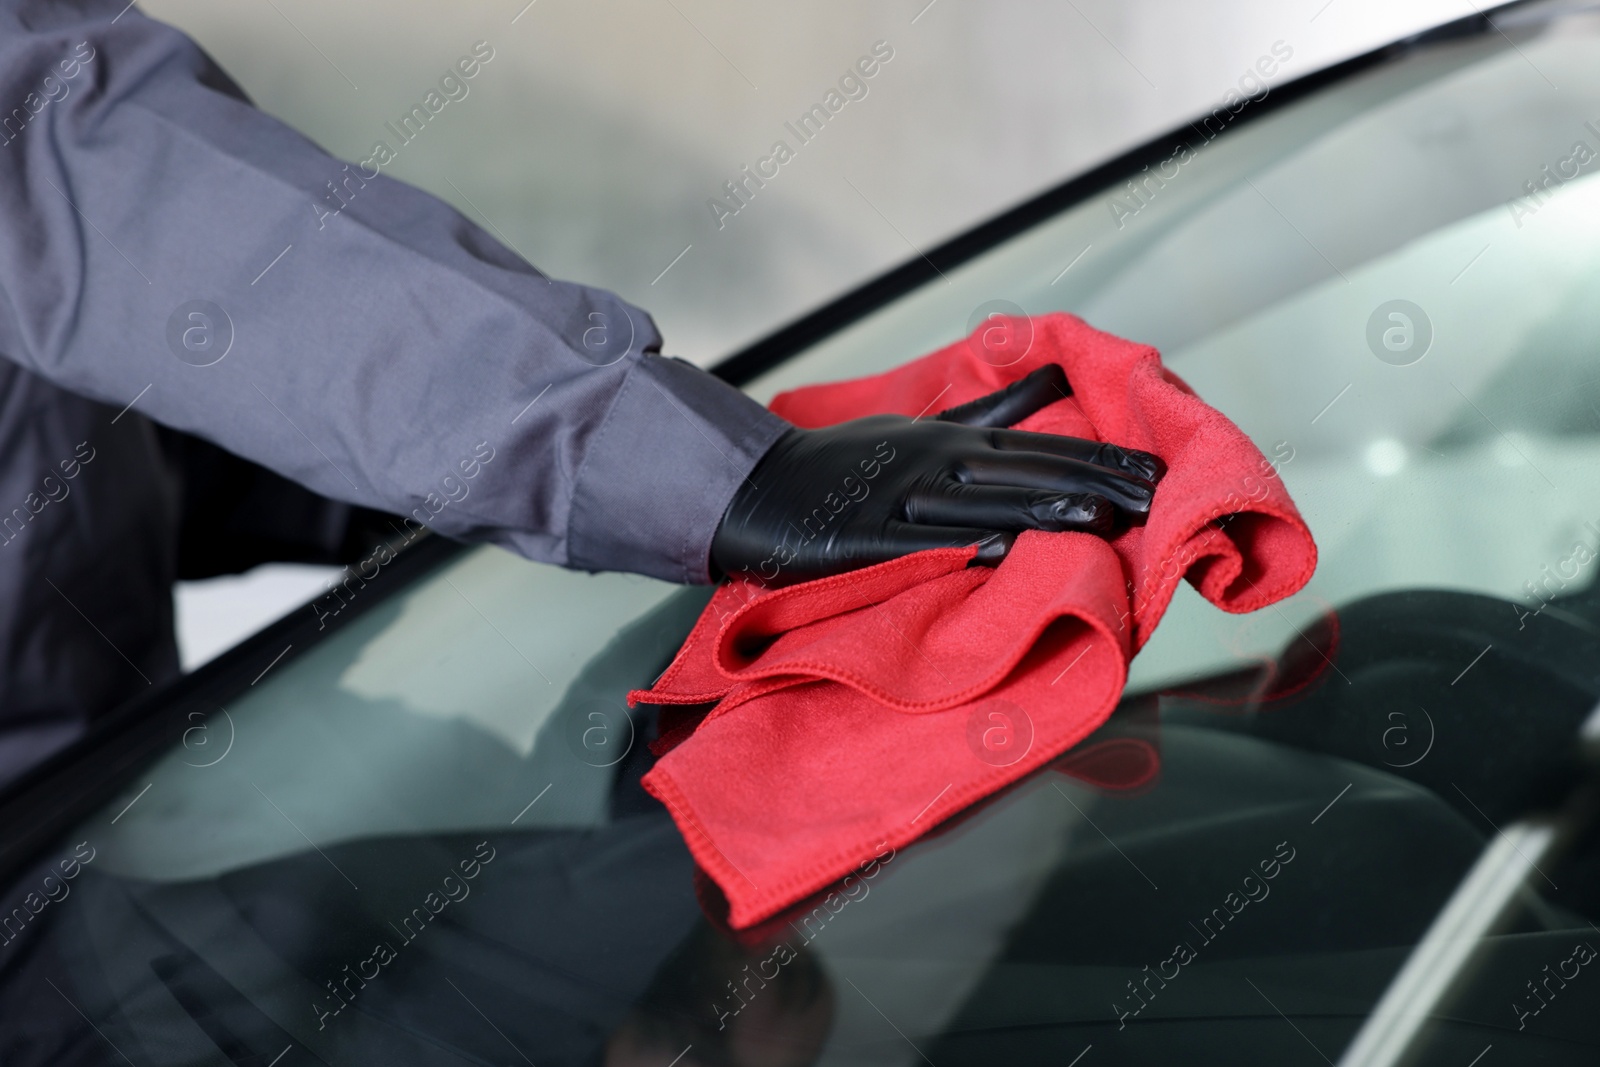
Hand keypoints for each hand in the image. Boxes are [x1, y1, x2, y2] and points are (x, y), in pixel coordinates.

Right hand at [711, 366, 1164, 585]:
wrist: (758, 488)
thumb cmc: (846, 463)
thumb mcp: (922, 427)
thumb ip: (991, 413)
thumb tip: (1054, 379)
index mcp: (951, 439)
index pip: (1041, 447)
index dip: (1101, 459)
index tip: (1160, 471)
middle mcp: (933, 462)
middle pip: (1025, 474)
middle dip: (1095, 485)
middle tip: (1159, 498)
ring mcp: (899, 499)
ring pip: (982, 504)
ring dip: (1045, 512)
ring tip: (1105, 520)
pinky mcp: (863, 537)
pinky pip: (921, 544)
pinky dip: (966, 548)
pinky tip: (1007, 555)